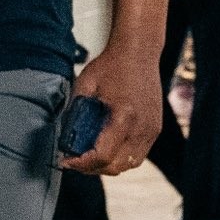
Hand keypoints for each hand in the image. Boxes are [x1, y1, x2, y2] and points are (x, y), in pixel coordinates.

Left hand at [60, 40, 161, 175]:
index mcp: (124, 117)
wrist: (139, 51)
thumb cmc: (113, 64)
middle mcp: (141, 127)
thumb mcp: (84, 85)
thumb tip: (64, 135)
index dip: (81, 164)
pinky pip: (139, 154)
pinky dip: (122, 157)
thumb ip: (75, 113)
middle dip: (92, 168)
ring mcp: (151, 129)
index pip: (102, 156)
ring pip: (129, 164)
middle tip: (75, 160)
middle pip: (116, 166)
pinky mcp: (155, 128)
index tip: (66, 160)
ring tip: (91, 156)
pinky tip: (109, 147)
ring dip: (108, 165)